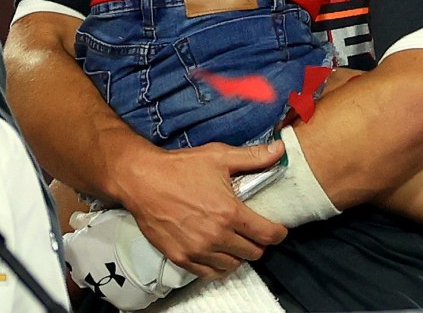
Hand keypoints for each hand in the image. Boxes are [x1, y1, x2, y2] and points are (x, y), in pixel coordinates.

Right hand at [114, 139, 288, 278]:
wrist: (143, 180)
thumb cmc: (181, 167)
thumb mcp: (219, 156)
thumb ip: (252, 157)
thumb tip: (279, 149)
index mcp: (229, 212)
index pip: (267, 234)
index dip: (278, 233)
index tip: (279, 229)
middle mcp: (216, 236)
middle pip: (253, 253)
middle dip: (259, 242)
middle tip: (254, 231)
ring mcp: (198, 250)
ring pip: (232, 265)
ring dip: (238, 254)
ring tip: (236, 240)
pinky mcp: (181, 258)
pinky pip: (210, 273)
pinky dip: (218, 265)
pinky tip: (218, 251)